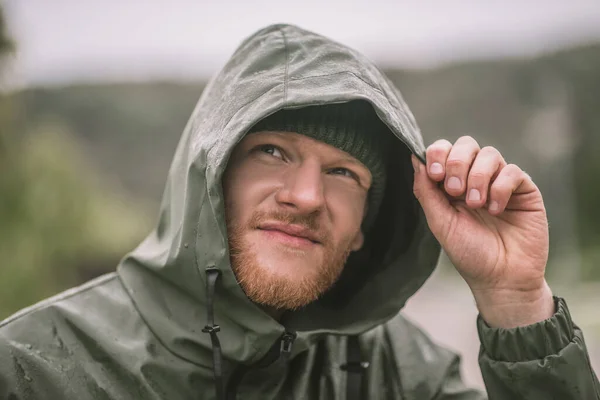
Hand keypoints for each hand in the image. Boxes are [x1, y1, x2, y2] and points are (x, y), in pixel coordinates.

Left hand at [411, 136, 553, 327]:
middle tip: (454, 191)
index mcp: (451, 184)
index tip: (435, 175)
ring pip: (489, 154)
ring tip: (476, 204)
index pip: (444, 151)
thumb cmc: (469, 253)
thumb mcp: (440, 222)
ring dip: (478, 177)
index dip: (438, 154)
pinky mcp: (523, 190)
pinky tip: (496, 210)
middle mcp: (475, 178)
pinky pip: (512, 171)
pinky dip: (500, 188)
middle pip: (466, 144)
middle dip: (457, 163)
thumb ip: (426, 191)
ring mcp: (500, 182)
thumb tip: (415, 158)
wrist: (501, 278)